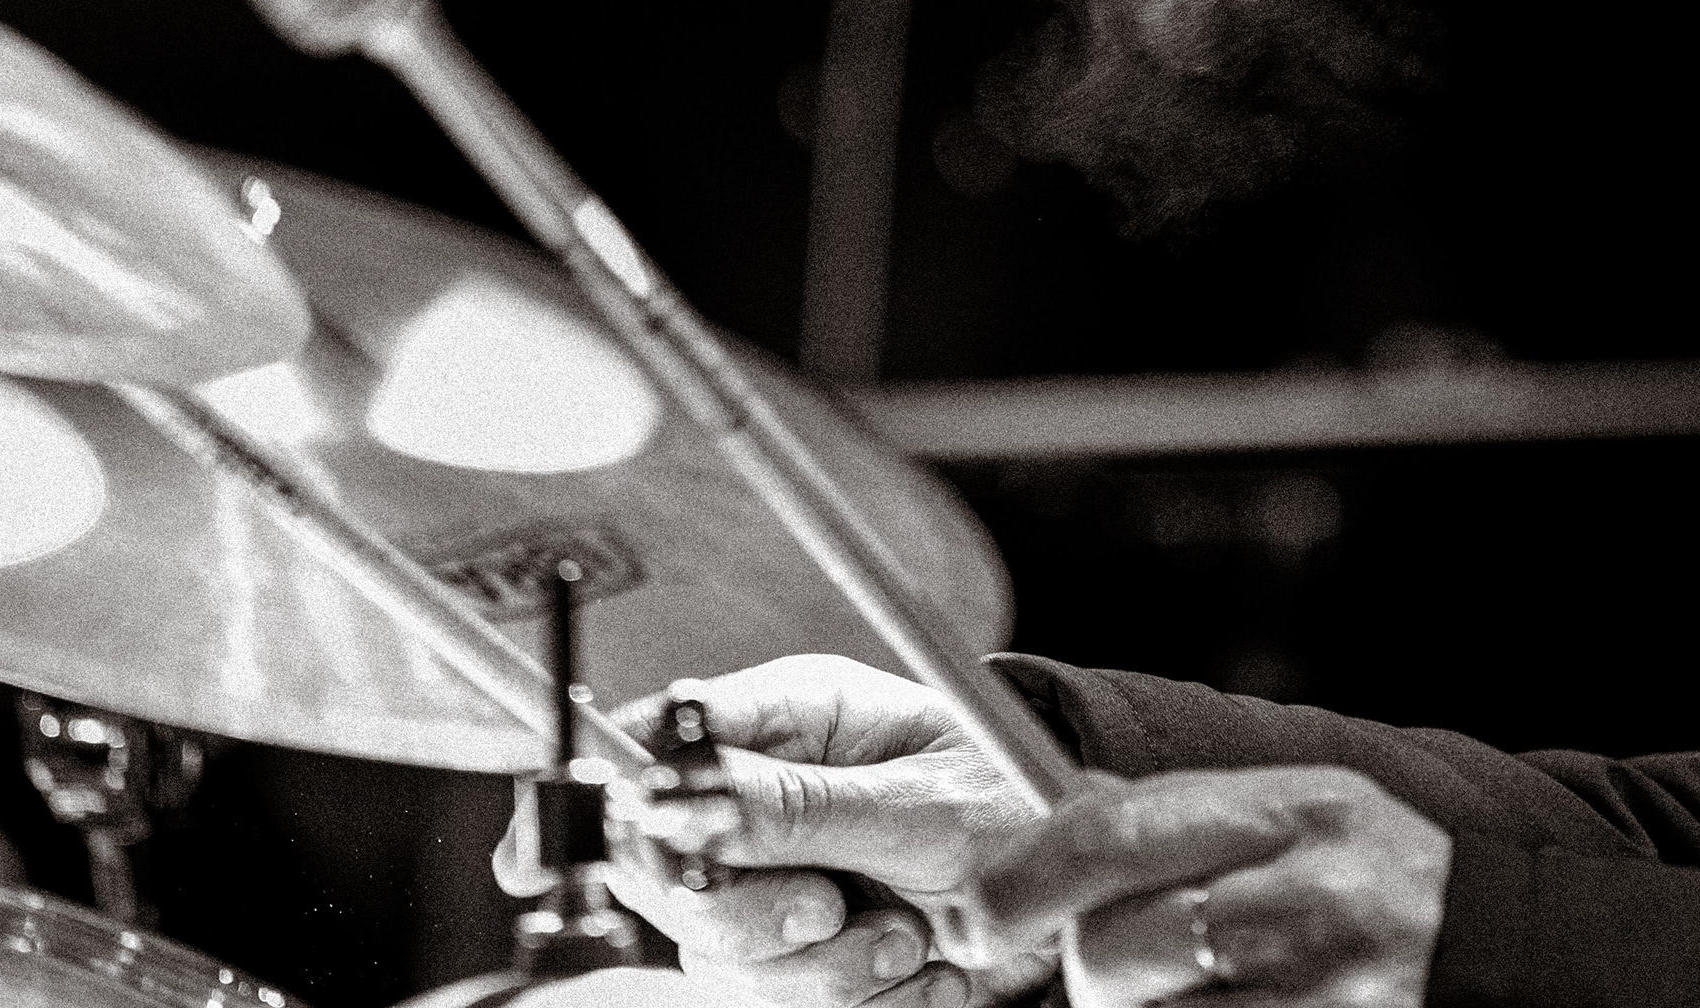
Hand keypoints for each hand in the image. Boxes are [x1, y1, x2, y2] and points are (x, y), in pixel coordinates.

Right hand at [600, 654, 1052, 1004]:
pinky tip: (928, 968)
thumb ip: (796, 804)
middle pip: (668, 876)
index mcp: (788, 719)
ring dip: (821, 970)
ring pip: (721, 960)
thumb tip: (673, 794)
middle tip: (832, 905)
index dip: (616, 795)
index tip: (611, 846)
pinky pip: (782, 1006)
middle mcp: (767, 799)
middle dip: (750, 914)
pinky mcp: (805, 959)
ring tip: (911, 938)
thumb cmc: (1023, 807)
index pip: (655, 742)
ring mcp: (779, 885)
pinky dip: (861, 1004)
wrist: (1088, 897)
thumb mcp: (921, 800)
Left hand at [973, 766, 1450, 1005]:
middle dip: (1087, 968)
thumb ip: (1183, 814)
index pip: (1109, 835)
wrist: (1503, 956)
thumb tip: (1046, 818)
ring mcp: (1317, 995)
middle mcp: (1306, 901)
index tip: (973, 916)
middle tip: (1109, 968)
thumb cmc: (1380, 878)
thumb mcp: (1298, 810)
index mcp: (1293, 811)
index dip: (1017, 881)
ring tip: (1192, 992)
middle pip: (1109, 950)